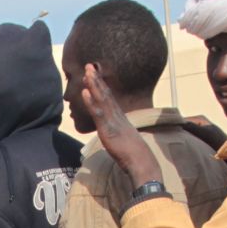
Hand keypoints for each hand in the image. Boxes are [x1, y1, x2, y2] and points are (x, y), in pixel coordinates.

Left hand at [80, 64, 159, 187]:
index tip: (96, 75)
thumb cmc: (135, 156)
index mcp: (120, 118)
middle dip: (97, 79)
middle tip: (89, 65)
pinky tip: (85, 92)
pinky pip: (98, 113)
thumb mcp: (125, 142)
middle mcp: (117, 116)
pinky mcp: (108, 130)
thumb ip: (118, 135)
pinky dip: (91, 101)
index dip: (102, 86)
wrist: (141, 162)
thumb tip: (115, 137)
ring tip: (87, 72)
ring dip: (94, 85)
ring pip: (102, 99)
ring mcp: (113, 121)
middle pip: (106, 94)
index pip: (110, 99)